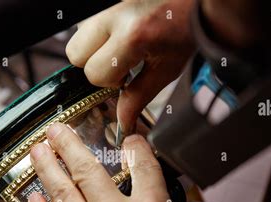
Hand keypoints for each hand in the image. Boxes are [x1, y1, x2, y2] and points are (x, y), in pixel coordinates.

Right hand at [66, 0, 195, 135]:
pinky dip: (99, 33)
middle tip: (119, 63)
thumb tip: (122, 120)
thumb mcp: (166, 69)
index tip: (126, 77)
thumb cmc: (186, 30)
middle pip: (74, 53)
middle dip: (93, 65)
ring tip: (120, 47)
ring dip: (93, 48)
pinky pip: (87, 23)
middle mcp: (113, 15)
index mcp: (131, 36)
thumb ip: (139, 96)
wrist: (195, 1)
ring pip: (78, 36)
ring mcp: (106, 5)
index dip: (109, 81)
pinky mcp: (104, 2)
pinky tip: (120, 34)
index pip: (94, 73)